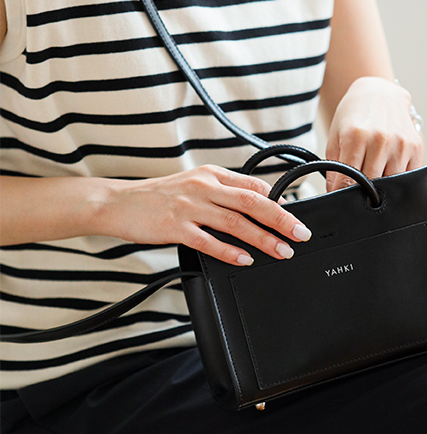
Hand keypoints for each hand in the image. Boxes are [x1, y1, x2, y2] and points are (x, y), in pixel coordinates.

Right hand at [105, 165, 311, 265]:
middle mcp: (203, 187)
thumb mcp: (193, 183)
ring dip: (263, 238)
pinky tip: (245, 259)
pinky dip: (230, 251)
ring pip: (236, 222)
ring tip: (281, 251)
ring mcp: (189, 207)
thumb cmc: (158, 196)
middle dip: (281, 219)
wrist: (119, 202)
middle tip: (300, 234)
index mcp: (211, 174)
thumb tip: (256, 204)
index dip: (278, 201)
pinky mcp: (175, 227)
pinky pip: (209, 241)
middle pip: (252, 202)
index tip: (295, 216)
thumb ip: (222, 192)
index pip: (253, 185)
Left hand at [325, 77, 423, 189]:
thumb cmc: (353, 116)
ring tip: (373, 178)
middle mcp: (381, 140)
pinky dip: (398, 181)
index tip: (340, 196)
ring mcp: (401, 144)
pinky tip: (389, 171)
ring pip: (391, 184)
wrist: (378, 93)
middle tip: (356, 190)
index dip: (342, 193)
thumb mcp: (335, 137)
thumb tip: (334, 193)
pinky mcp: (416, 147)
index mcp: (356, 137)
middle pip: (371, 186)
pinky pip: (408, 176)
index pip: (348, 181)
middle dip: (361, 193)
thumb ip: (333, 166)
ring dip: (382, 188)